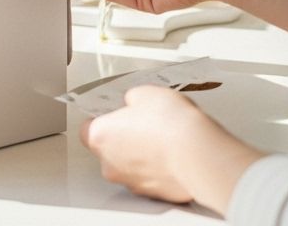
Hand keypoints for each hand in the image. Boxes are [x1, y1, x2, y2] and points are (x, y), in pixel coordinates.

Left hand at [80, 85, 202, 202]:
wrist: (198, 153)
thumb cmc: (169, 123)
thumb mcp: (143, 93)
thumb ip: (131, 100)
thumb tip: (133, 104)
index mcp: (100, 136)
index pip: (88, 128)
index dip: (103, 118)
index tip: (115, 112)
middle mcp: (111, 165)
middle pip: (109, 148)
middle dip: (123, 137)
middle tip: (142, 123)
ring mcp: (133, 182)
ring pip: (130, 166)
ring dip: (141, 154)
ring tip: (162, 137)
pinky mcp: (155, 194)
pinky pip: (151, 178)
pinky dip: (158, 168)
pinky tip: (172, 154)